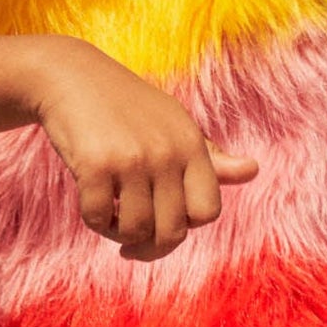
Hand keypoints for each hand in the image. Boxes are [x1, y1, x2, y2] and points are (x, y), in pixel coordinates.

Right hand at [29, 37, 257, 261]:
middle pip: (172, 232)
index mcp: (191, 145)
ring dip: (118, 234)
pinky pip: (98, 219)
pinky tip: (92, 204)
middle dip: (150, 247)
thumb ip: (209, 157)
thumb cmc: (127, 108)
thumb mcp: (174, 126)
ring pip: (135, 231)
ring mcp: (133, 160)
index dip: (185, 226)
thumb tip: (253, 171)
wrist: (73, 78)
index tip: (162, 222)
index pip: (208, 211)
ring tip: (111, 218)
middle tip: (131, 245)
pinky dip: (93, 220)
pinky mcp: (96, 166)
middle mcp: (167, 152)